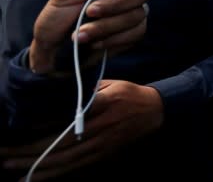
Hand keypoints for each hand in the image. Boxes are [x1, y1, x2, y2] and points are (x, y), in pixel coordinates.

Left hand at [0, 80, 162, 179]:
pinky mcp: (102, 156)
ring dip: (35, 165)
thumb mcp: (109, 83)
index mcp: (101, 105)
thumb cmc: (128, 93)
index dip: (42, 125)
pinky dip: (52, 174)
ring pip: (63, 160)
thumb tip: (55, 94)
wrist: (154, 111)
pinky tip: (34, 176)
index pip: (67, 117)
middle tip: (3, 153)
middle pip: (59, 143)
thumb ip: (85, 90)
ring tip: (11, 166)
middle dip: (28, 150)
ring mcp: (100, 145)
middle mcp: (100, 127)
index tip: (18, 126)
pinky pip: (73, 168)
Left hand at [30, 0, 153, 73]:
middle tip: (89, 11)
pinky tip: (95, 42)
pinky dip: (112, 39)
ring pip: (136, 15)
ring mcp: (133, 15)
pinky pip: (134, 34)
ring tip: (82, 32)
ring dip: (107, 25)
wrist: (54, 47)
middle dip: (115, 4)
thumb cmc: (59, 16)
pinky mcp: (133, 35)